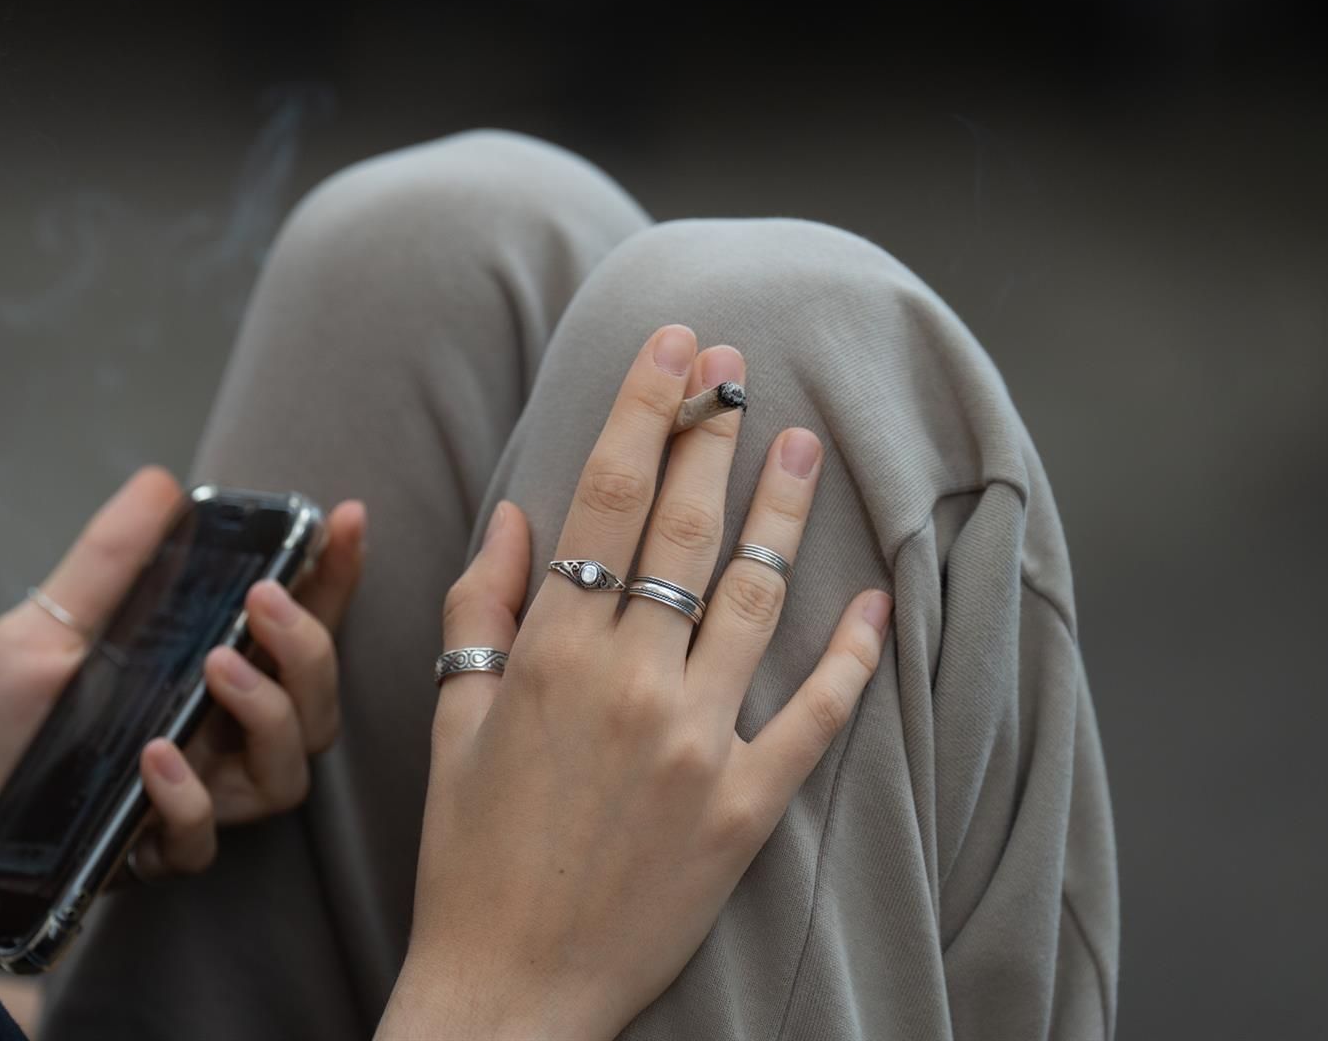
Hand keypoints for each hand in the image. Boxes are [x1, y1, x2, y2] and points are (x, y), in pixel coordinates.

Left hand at [0, 467, 364, 899]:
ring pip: (285, 776)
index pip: (288, 628)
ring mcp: (184, 800)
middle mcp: (207, 739)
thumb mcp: (41, 627)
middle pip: (314, 707)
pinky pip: (205, 838)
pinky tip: (154, 758)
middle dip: (311, 648)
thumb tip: (162, 482)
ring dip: (269, 714)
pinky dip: (190, 796)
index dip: (332, 579)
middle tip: (264, 603)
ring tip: (217, 668)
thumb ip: (108, 563)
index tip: (347, 521)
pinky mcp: (145, 856)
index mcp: (193, 677)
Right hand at [377, 326, 892, 1040]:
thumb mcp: (452, 722)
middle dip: (713, 433)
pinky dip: (851, 655)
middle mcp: (627, 683)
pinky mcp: (745, 808)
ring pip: (755, 598)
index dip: (645, 411)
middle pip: (684, 528)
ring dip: (782, 511)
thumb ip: (481, 608)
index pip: (605, 500)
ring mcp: (695, 745)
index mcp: (548, 656)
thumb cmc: (468, 855)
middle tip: (740, 365)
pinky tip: (875, 600)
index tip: (675, 350)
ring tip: (804, 443)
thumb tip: (516, 515)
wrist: (510, 989)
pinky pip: (813, 715)